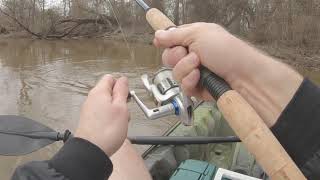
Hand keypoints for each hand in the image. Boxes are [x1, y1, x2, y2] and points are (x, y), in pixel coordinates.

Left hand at [75, 75, 128, 155]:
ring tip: (119, 122)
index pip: (110, 78)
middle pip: (109, 92)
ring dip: (116, 111)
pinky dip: (110, 119)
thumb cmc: (106, 131)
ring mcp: (89, 110)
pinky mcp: (89, 121)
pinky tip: (113, 129)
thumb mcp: (121, 107)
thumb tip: (123, 79)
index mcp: (99, 92)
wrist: (91, 151)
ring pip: (107, 104)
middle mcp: (92, 99)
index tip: (127, 96)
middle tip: (124, 111)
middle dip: (120, 100)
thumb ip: (122, 91)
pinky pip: (103, 114)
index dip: (121, 85)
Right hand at [154, 23, 302, 126]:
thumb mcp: (199, 34)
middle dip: (176, 56)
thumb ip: (175, 35)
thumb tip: (157, 34)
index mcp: (194, 38)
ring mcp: (195, 73)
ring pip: (175, 73)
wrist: (243, 77)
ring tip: (199, 66)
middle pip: (169, 57)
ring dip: (185, 69)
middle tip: (191, 54)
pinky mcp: (197, 89)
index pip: (172, 40)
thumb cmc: (226, 50)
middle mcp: (193, 55)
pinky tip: (199, 78)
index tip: (160, 43)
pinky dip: (190, 81)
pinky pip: (183, 87)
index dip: (165, 41)